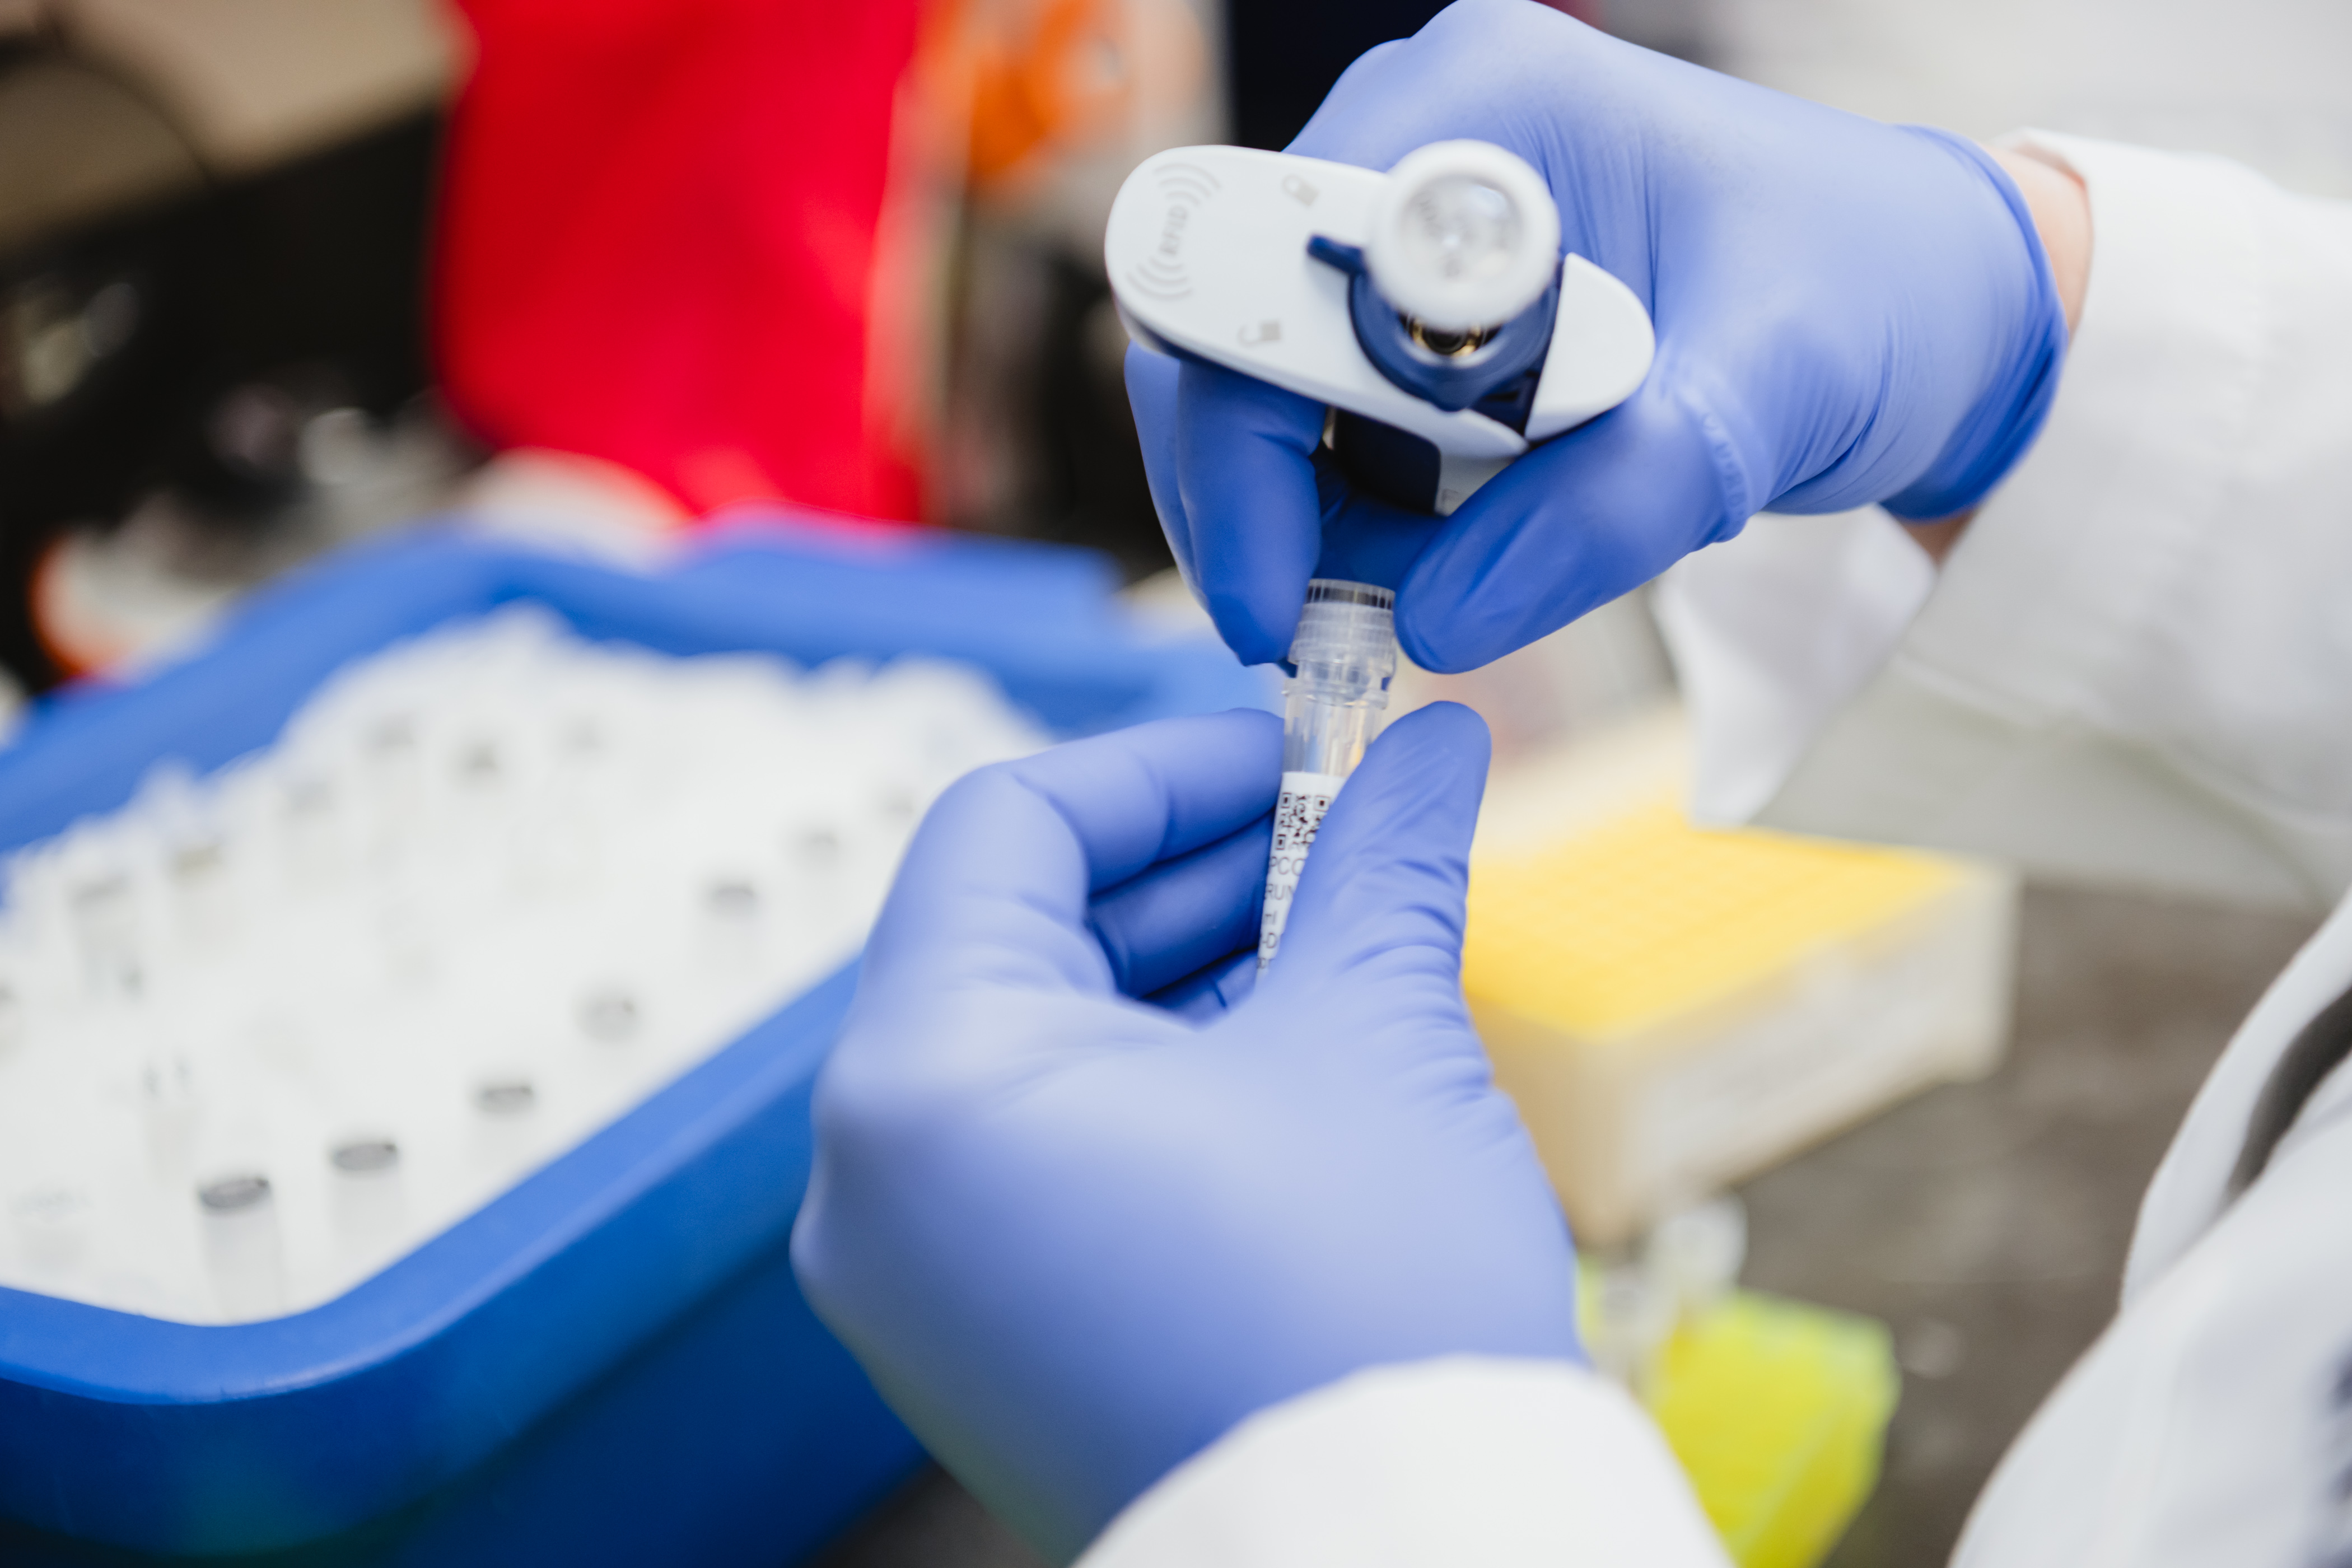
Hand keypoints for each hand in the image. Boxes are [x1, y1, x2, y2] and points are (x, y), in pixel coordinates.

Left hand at [791, 705, 1578, 1560]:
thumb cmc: (1364, 1316)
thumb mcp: (1377, 1042)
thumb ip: (1384, 867)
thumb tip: (1433, 746)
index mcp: (921, 1082)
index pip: (1007, 829)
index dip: (1162, 766)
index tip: (1294, 749)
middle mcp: (873, 1182)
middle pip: (1019, 935)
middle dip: (1195, 870)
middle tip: (1343, 828)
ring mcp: (915, 1278)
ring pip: (1037, 1046)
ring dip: (1190, 971)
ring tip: (1343, 935)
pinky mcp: (979, 1341)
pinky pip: (1043, 1152)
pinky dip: (1156, 1081)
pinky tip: (1296, 1051)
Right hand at [1126, 0, 2068, 671]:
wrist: (1936, 304)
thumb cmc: (1878, 300)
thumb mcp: (1764, 404)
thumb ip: (1609, 510)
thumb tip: (1435, 623)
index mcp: (1483, 109)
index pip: (1267, 272)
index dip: (1241, 442)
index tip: (1279, 596)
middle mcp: (1418, 145)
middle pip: (1232, 336)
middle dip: (1268, 497)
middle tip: (1332, 625)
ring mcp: (1413, 230)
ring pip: (1271, 401)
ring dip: (1333, 519)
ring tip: (1471, 566)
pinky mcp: (1428, 310)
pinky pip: (1336, 429)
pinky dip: (1375, 513)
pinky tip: (1478, 535)